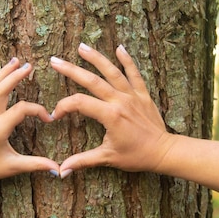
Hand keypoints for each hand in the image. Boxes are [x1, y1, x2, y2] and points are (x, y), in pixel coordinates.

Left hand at [0, 58, 59, 182]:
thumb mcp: (13, 167)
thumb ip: (35, 165)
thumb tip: (58, 169)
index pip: (21, 110)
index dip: (38, 111)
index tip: (49, 119)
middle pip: (2, 90)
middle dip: (15, 77)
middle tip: (29, 67)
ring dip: (3, 72)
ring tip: (16, 59)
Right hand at [50, 43, 175, 176]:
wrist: (164, 152)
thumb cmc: (137, 156)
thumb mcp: (108, 158)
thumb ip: (83, 161)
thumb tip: (61, 171)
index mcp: (110, 115)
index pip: (79, 103)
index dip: (64, 106)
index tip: (55, 115)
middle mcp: (120, 100)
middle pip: (91, 80)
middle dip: (71, 70)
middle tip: (55, 61)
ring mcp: (132, 95)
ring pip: (112, 71)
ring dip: (96, 58)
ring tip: (82, 46)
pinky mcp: (143, 94)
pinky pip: (135, 73)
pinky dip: (128, 60)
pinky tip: (120, 47)